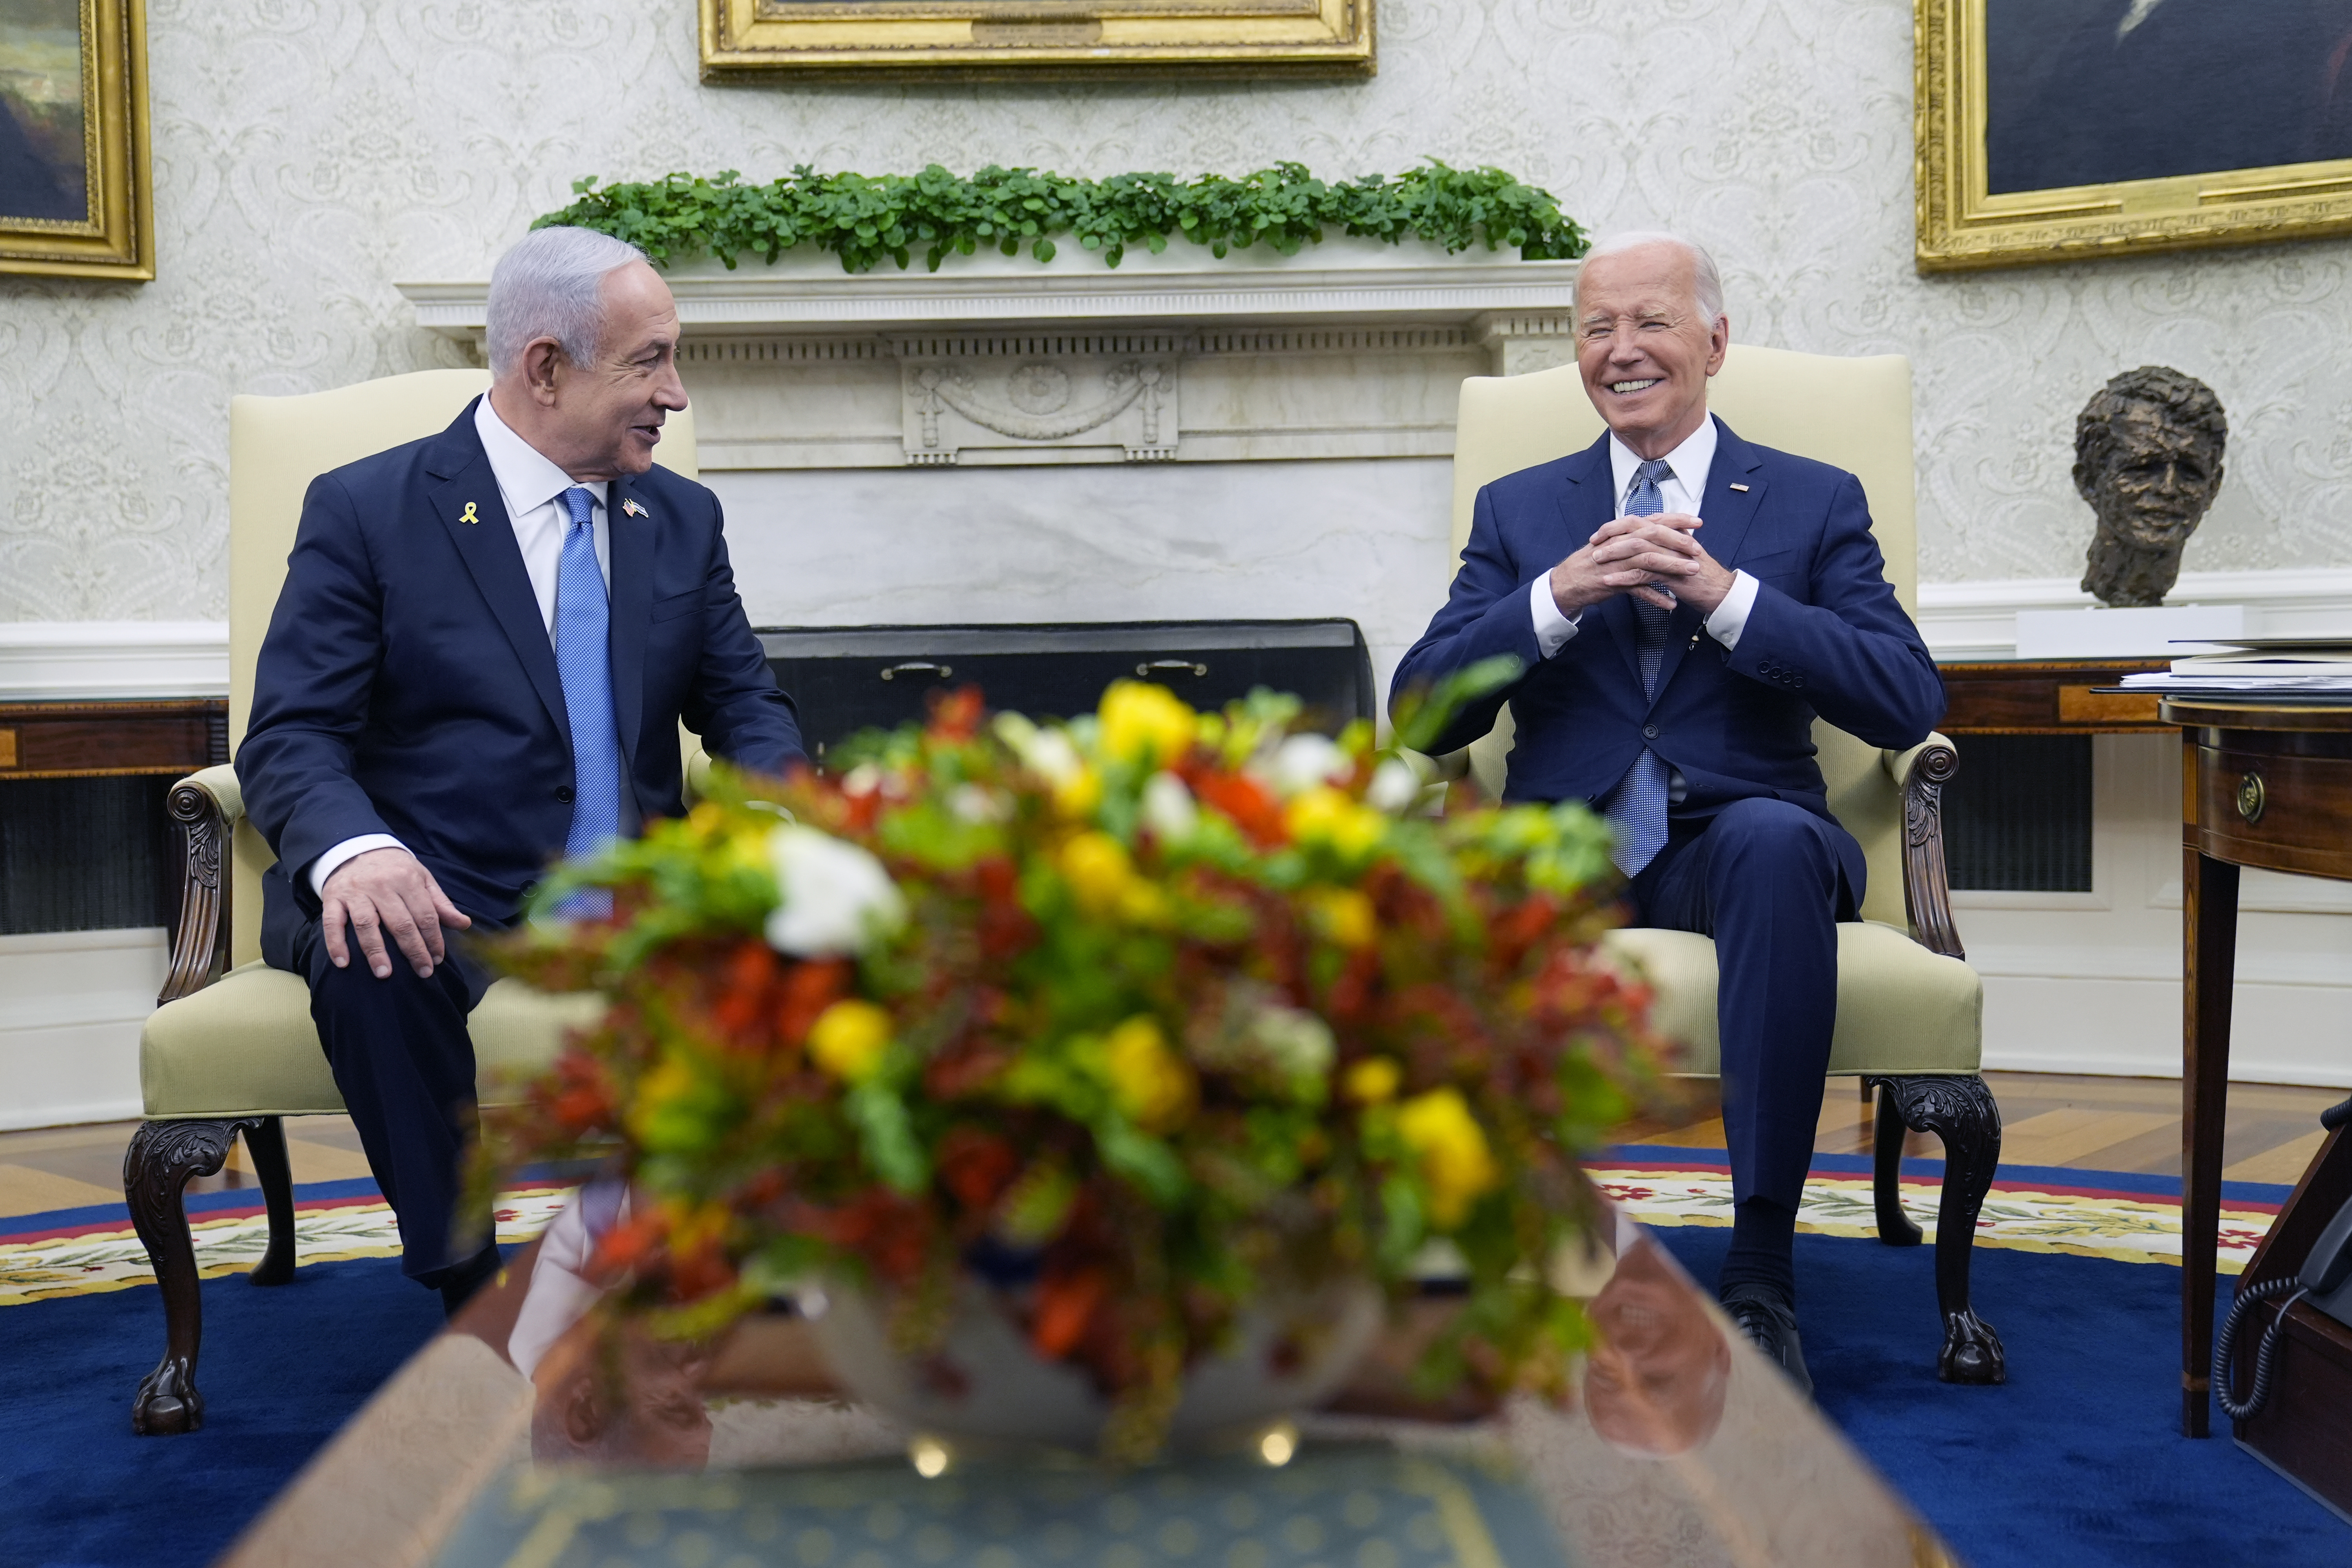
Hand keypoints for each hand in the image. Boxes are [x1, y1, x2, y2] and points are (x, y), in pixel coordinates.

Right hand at [321, 848, 471, 979]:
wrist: (356, 848)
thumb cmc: (394, 869)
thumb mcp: (421, 878)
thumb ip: (440, 903)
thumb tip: (464, 924)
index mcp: (407, 880)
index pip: (425, 915)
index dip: (433, 939)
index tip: (438, 959)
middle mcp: (381, 885)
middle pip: (399, 923)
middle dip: (413, 950)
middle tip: (422, 972)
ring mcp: (355, 892)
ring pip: (366, 924)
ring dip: (375, 951)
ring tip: (384, 974)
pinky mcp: (333, 898)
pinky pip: (333, 922)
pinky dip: (336, 943)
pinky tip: (343, 963)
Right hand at [1547, 512, 1736, 616]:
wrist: (1566, 582)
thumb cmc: (1592, 564)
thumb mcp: (1613, 545)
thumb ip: (1634, 538)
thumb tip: (1659, 532)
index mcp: (1622, 533)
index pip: (1653, 520)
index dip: (1677, 519)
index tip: (1698, 521)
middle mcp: (1620, 544)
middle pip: (1653, 537)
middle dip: (1679, 541)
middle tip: (1699, 548)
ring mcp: (1616, 563)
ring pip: (1649, 561)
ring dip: (1673, 566)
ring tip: (1693, 572)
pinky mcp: (1612, 583)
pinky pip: (1637, 590)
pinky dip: (1655, 597)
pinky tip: (1671, 604)